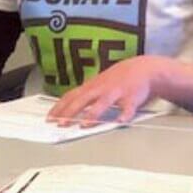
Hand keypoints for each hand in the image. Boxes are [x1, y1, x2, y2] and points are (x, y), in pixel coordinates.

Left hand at [47, 55, 166, 126]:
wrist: (142, 68)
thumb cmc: (117, 79)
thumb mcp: (98, 83)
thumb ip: (84, 94)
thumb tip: (66, 106)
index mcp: (91, 86)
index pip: (71, 96)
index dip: (59, 107)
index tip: (49, 118)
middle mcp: (101, 88)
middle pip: (83, 99)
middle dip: (70, 111)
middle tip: (60, 123)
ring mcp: (116, 92)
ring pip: (103, 103)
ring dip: (93, 114)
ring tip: (84, 124)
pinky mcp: (132, 97)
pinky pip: (128, 107)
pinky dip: (125, 114)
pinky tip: (120, 121)